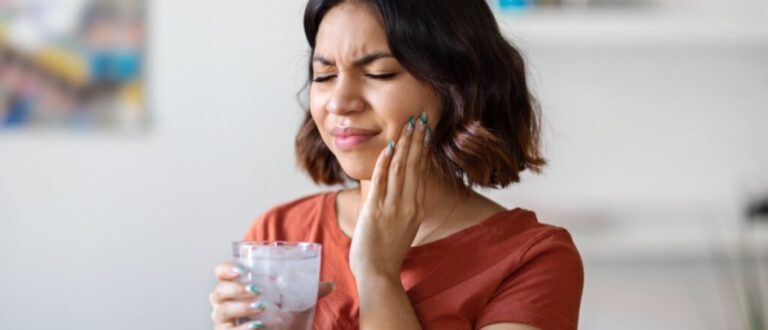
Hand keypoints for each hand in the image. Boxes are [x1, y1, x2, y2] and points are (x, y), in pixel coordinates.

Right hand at [209, 262, 334, 329]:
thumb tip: (331, 285)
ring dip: (240, 307)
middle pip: (218, 291)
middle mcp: (224, 304)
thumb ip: (309, 291)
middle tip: (257, 289)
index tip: (242, 270)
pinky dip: (242, 329)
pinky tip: (257, 326)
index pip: (221, 272)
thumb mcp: (295, 303)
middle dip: (235, 288)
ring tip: (260, 306)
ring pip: (221, 312)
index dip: (226, 269)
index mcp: (236, 287)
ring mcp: (223, 323)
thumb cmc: (281, 320)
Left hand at [349, 112, 429, 280]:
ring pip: (400, 169)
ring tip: (408, 124)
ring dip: (405, 144)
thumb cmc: (387, 253)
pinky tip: (389, 146)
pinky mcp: (376, 210)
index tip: (425, 131)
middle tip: (420, 118)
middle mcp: (408, 205)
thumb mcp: (403, 227)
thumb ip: (405, 207)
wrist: (378, 273)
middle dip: (417, 139)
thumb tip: (403, 191)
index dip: (423, 149)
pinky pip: (382, 181)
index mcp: (416, 208)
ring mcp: (392, 207)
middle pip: (414, 165)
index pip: (420, 172)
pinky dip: (385, 162)